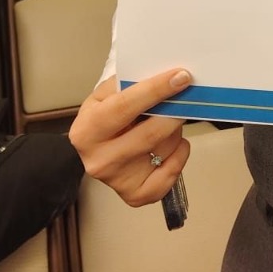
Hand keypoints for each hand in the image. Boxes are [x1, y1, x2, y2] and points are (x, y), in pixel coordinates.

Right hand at [69, 70, 191, 206]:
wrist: (97, 146)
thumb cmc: (105, 115)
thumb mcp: (105, 94)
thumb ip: (128, 84)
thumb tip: (165, 76)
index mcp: (86, 131)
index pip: (125, 107)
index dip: (156, 90)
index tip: (182, 77)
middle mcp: (98, 161)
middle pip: (150, 133)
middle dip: (174, 111)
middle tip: (186, 96)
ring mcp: (116, 181)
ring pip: (164, 150)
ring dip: (175, 131)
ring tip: (167, 122)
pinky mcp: (135, 196)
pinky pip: (170, 174)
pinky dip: (179, 156)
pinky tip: (172, 146)